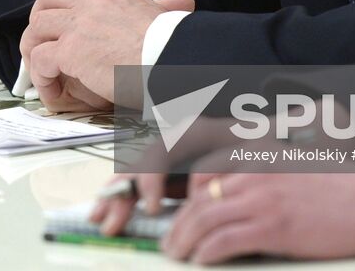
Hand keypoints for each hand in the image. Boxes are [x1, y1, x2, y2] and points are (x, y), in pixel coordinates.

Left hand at [20, 0, 193, 112]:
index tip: (64, 12)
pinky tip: (53, 92)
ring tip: (43, 71)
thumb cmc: (175, 46)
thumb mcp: (168, 17)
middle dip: (39, 16)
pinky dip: (41, 77)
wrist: (172, 61)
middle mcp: (94, 3)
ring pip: (37, 26)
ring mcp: (79, 25)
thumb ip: (168, 7)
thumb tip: (187, 1)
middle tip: (43, 40)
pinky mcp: (71, 51)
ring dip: (34, 49)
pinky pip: (40, 59)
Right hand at [90, 118, 249, 235]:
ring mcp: (165, 159)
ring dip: (115, 198)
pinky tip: (110, 216)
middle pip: (139, 166)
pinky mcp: (165, 175)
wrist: (255, 133)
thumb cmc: (253, 140)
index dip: (152, 181)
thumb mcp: (251, 143)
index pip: (161, 154)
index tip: (154, 208)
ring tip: (100, 220)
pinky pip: (137, 185)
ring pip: (133, 175)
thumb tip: (239, 161)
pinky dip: (122, 201)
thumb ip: (242, 154)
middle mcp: (171, 143)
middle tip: (111, 221)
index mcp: (190, 132)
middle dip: (122, 194)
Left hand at [162, 171, 354, 264]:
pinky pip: (224, 241)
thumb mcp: (301, 165)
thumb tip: (246, 195)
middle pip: (200, 196)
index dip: (189, 194)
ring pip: (204, 218)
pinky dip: (206, 252)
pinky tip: (201, 261)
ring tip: (177, 254)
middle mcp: (255, 171)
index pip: (206, 169)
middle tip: (171, 241)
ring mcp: (263, 198)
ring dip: (184, 240)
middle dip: (179, 221)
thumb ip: (270, 172)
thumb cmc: (345, 186)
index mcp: (260, 153)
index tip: (185, 212)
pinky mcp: (272, 227)